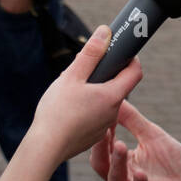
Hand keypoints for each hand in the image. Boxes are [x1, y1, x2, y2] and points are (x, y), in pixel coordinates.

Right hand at [30, 25, 143, 164]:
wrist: (45, 148)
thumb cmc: (58, 111)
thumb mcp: (73, 75)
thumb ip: (91, 53)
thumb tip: (106, 32)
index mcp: (113, 96)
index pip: (135, 72)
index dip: (131, 58)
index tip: (119, 51)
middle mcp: (113, 113)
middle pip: (118, 86)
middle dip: (105, 73)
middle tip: (83, 68)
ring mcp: (104, 127)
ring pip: (105, 101)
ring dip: (94, 91)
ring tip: (70, 89)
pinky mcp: (92, 137)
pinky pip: (95, 116)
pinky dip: (87, 107)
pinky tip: (68, 108)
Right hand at [89, 100, 180, 180]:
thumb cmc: (171, 161)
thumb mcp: (150, 135)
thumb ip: (131, 119)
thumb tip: (115, 97)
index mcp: (122, 165)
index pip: (102, 152)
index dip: (100, 136)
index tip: (102, 117)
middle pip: (104, 169)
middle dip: (102, 151)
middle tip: (105, 131)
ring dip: (117, 166)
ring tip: (121, 146)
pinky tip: (141, 174)